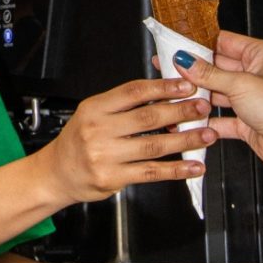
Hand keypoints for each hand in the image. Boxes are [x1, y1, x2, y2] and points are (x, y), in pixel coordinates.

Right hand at [39, 78, 211, 204]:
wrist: (55, 173)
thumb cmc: (78, 141)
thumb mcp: (93, 113)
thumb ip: (123, 106)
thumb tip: (164, 95)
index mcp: (95, 107)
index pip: (134, 92)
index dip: (163, 87)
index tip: (186, 85)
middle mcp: (98, 129)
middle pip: (147, 117)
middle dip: (180, 110)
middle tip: (203, 106)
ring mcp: (105, 155)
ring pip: (154, 145)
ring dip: (185, 139)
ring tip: (206, 134)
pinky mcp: (112, 178)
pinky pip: (151, 172)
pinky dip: (176, 170)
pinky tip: (193, 166)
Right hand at [190, 33, 262, 177]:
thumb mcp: (239, 83)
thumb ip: (209, 74)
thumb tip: (187, 62)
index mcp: (262, 54)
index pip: (225, 42)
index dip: (201, 45)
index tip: (179, 47)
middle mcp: (258, 75)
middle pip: (219, 68)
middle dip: (197, 72)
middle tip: (172, 71)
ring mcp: (252, 99)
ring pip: (219, 93)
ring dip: (201, 96)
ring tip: (178, 95)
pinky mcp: (248, 122)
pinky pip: (223, 119)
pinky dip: (209, 120)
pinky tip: (193, 120)